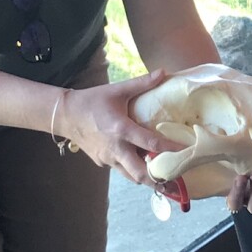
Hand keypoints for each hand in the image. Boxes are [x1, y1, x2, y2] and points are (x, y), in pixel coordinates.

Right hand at [56, 71, 189, 185]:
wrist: (65, 115)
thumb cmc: (92, 101)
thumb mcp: (118, 90)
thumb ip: (142, 83)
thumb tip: (163, 72)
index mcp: (122, 130)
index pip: (151, 144)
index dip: (170, 150)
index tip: (186, 154)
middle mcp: (115, 148)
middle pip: (140, 173)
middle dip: (158, 180)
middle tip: (175, 179)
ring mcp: (107, 159)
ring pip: (131, 176)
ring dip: (147, 178)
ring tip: (164, 179)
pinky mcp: (102, 162)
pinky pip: (120, 170)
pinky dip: (132, 170)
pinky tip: (142, 165)